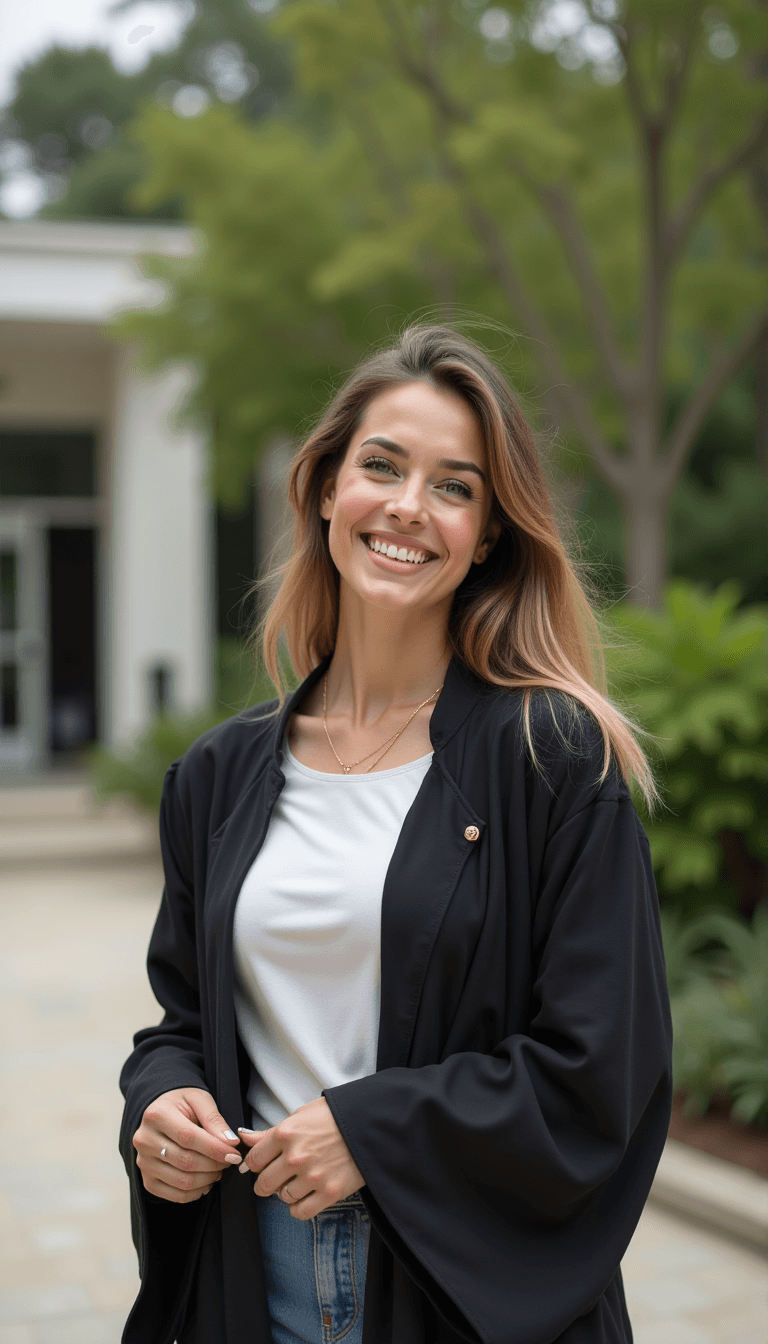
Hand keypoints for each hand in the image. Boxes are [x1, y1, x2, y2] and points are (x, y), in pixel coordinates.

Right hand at [133, 1087, 242, 1202]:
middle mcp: (145, 1140)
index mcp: (157, 1115)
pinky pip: (174, 1195)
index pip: (188, 1137)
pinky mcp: (147, 1180)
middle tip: (229, 1161)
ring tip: (219, 1170)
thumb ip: (214, 1119)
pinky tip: (205, 1181)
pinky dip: (195, 1193)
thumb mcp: (199, 1099)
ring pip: (182, 1181)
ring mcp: (143, 1163)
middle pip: (185, 1161)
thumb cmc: (181, 1104)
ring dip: (207, 1179)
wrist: (160, 1112)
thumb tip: (230, 1143)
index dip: (214, 1148)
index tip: (234, 1153)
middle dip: (214, 1165)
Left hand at [239, 1097, 364, 1219]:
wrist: (371, 1124)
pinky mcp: (329, 1193)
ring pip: (283, 1197)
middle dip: (266, 1182)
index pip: (254, 1160)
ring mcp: (312, 1176)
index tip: (260, 1165)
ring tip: (297, 1182)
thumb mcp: (301, 1115)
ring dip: (286, 1193)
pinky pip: (301, 1212)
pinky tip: (305, 1197)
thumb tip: (244, 1136)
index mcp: (286, 1133)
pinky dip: (299, 1208)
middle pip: (264, 1183)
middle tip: (275, 1178)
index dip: (254, 1164)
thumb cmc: (335, 1116)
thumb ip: (270, 1131)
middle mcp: (296, 1156)